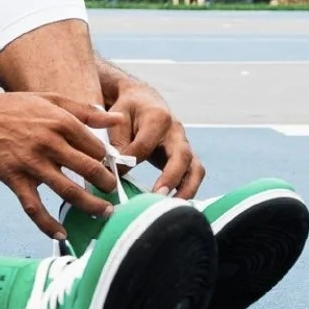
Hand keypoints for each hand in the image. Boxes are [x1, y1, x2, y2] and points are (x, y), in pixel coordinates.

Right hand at [0, 88, 126, 240]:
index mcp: (62, 121)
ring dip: (90, 205)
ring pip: (68, 191)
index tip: (112, 170)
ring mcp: (31, 163)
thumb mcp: (52, 100)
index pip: (96, 147)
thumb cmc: (15, 108)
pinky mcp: (14, 179)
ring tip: (103, 213)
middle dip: (106, 185)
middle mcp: (50, 142)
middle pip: (89, 169)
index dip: (108, 161)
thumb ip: (86, 111)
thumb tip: (117, 118)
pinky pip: (34, 207)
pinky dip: (48, 224)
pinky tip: (61, 234)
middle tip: (113, 193)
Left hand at [106, 76, 204, 199]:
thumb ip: (118, 143)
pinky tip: (176, 206)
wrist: (143, 100)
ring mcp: (184, 144)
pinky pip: (194, 174)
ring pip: (195, 168)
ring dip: (186, 189)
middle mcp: (176, 131)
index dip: (128, 162)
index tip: (113, 174)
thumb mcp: (118, 119)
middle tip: (157, 196)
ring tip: (172, 208)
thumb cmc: (128, 110)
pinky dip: (188, 190)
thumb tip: (117, 170)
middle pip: (182, 156)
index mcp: (158, 117)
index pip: (145, 146)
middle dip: (171, 178)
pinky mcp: (186, 157)